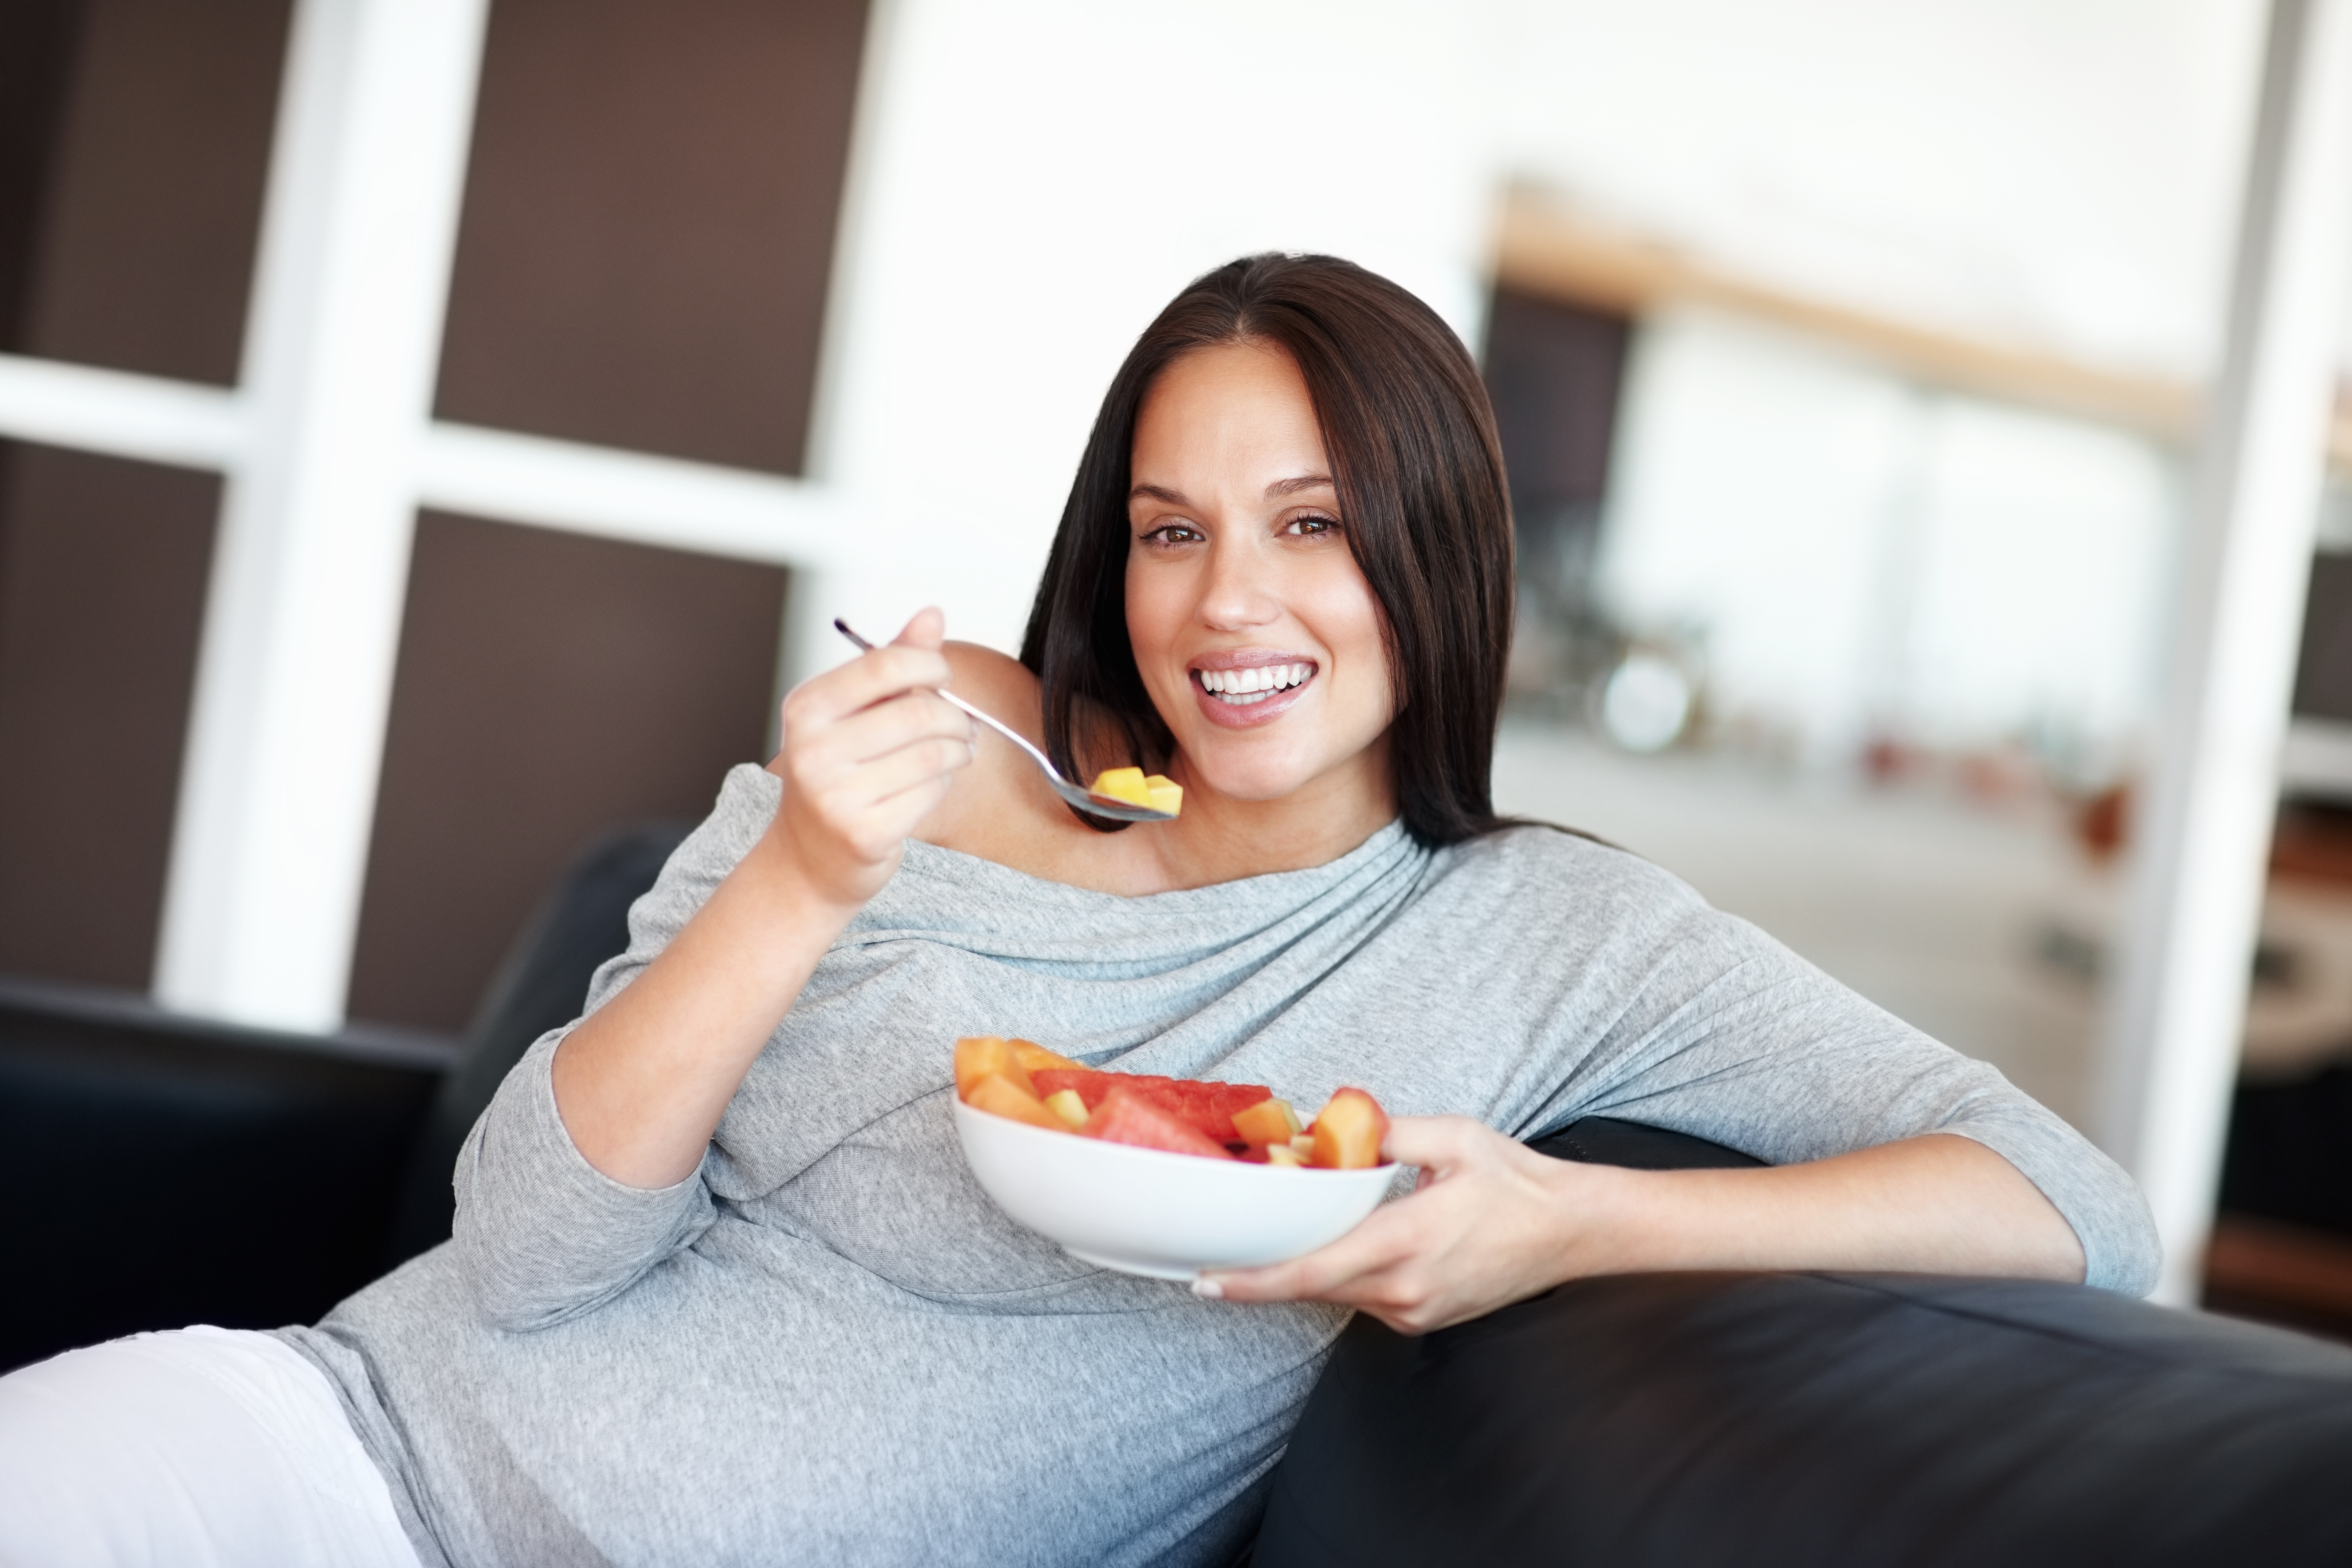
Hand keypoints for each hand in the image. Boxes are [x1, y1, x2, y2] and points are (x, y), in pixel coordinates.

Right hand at [768, 607, 976, 910]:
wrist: (808, 859)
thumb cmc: (838, 775)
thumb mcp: (853, 713)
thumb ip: (893, 663)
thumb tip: (932, 613)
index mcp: (807, 708)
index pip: (886, 665)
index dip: (930, 666)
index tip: (941, 676)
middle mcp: (813, 750)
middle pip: (919, 713)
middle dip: (954, 717)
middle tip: (960, 725)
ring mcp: (835, 796)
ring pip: (933, 755)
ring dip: (957, 751)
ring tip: (953, 753)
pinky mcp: (863, 834)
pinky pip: (930, 793)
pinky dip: (941, 786)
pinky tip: (929, 787)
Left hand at [1198, 1116, 1611, 1334]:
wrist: (1570, 1231)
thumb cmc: (1515, 1181)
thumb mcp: (1452, 1138)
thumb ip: (1385, 1133)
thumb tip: (1325, 1121)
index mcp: (1405, 1242)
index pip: (1310, 1272)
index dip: (1253, 1281)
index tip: (1209, 1280)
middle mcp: (1405, 1289)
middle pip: (1311, 1287)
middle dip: (1262, 1273)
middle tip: (1216, 1255)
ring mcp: (1415, 1311)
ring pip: (1336, 1295)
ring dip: (1304, 1271)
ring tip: (1279, 1238)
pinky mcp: (1422, 1319)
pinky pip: (1364, 1300)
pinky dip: (1341, 1275)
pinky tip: (1339, 1247)